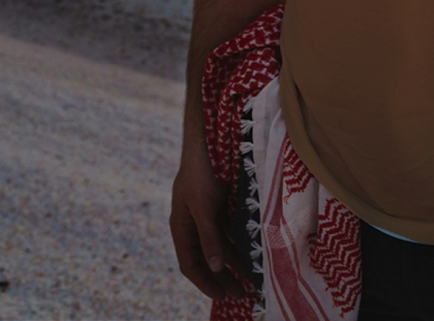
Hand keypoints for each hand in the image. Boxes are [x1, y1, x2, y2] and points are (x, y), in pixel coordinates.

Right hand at [169, 135, 247, 301]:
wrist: (209, 138)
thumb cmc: (201, 171)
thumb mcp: (204, 206)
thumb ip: (209, 237)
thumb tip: (216, 268)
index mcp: (181, 227)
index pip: (191, 265)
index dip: (205, 282)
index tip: (223, 296)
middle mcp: (193, 224)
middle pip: (207, 259)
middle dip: (223, 278)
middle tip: (243, 294)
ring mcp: (207, 214)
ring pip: (220, 247)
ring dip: (234, 262)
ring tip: (251, 279)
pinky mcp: (221, 205)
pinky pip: (229, 231)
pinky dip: (239, 243)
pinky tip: (252, 252)